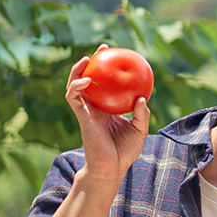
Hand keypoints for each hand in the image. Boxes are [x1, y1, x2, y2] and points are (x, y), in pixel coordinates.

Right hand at [66, 45, 149, 180]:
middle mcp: (95, 107)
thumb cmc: (125, 151)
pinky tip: (87, 79)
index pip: (108, 84)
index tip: (119, 55)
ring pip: (76, 86)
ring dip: (78, 71)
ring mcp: (86, 111)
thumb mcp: (139, 130)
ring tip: (87, 58)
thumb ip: (142, 114)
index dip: (111, 70)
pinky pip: (74, 98)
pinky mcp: (81, 116)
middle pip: (90, 80)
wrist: (111, 168)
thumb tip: (142, 98)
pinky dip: (77, 86)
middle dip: (93, 62)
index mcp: (108, 108)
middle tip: (102, 48)